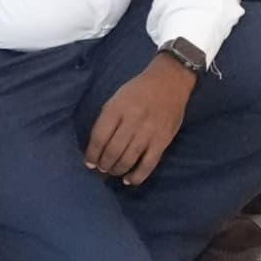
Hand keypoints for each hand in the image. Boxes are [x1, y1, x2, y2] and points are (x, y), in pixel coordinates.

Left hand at [81, 57, 194, 183]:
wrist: (170, 80)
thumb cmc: (138, 90)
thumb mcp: (116, 99)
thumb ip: (106, 122)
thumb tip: (97, 149)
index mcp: (117, 109)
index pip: (99, 138)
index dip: (92, 155)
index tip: (89, 163)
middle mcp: (133, 121)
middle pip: (112, 152)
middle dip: (104, 165)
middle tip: (102, 168)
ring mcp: (149, 131)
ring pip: (128, 160)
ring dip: (117, 170)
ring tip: (114, 171)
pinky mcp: (163, 140)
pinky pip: (148, 164)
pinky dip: (137, 176)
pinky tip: (129, 180)